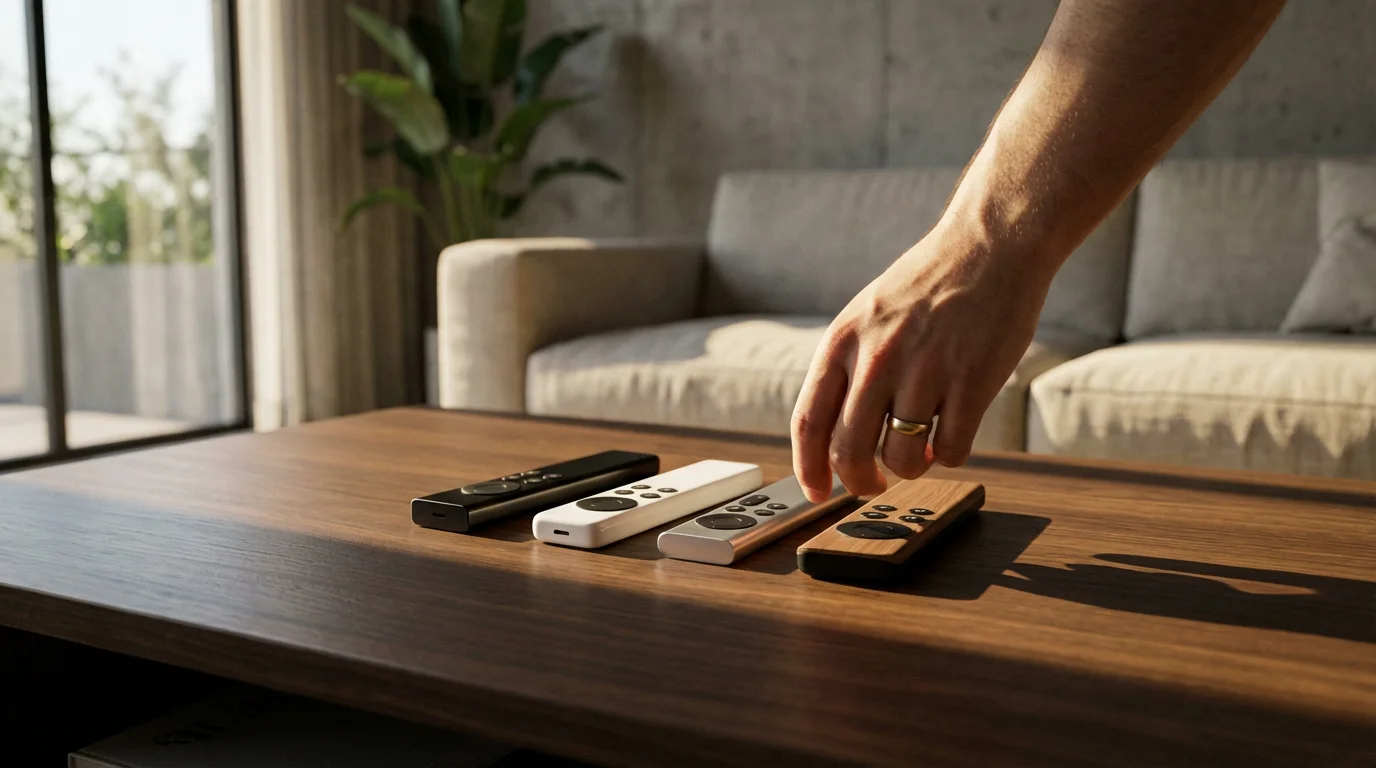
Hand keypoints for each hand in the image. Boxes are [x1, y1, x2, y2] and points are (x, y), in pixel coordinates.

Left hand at [790, 215, 1054, 501]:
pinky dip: (951, 456)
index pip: (808, 422)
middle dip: (860, 482)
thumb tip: (834, 437)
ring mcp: (926, 371)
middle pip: (849, 452)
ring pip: (903, 458)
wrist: (989, 246)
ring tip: (922, 451)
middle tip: (874, 483)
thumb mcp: (867, 316)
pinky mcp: (973, 382)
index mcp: (842, 342)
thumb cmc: (928, 285)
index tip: (817, 493)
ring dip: (911, 468)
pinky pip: (953, 450)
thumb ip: (848, 368)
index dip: (808, 469)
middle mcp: (877, 359)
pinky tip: (953, 436)